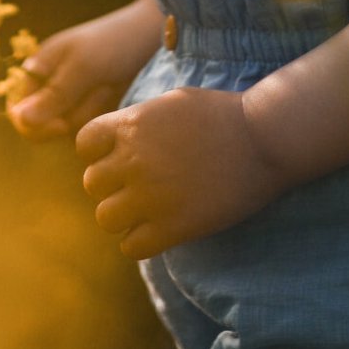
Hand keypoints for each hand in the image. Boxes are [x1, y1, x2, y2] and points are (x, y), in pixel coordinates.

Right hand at [6, 0, 159, 142]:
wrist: (150, 37)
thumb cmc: (114, 43)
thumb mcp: (84, 67)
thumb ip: (54, 95)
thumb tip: (19, 119)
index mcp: (39, 69)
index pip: (19, 113)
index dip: (34, 125)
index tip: (61, 125)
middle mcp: (50, 85)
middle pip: (45, 125)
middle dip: (70, 115)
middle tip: (98, 91)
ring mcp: (72, 97)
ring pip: (68, 128)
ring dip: (90, 113)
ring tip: (108, 85)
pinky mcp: (91, 106)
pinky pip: (87, 125)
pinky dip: (100, 115)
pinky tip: (113, 93)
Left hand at [76, 87, 292, 259]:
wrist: (263, 138)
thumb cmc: (222, 115)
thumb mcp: (172, 103)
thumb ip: (138, 121)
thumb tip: (116, 137)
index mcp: (131, 125)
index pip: (84, 144)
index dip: (99, 151)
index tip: (120, 155)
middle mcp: (133, 160)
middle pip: (92, 184)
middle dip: (111, 184)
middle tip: (138, 184)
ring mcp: (151, 196)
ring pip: (106, 218)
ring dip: (123, 215)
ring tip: (147, 210)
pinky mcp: (172, 227)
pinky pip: (131, 246)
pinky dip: (141, 241)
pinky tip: (161, 229)